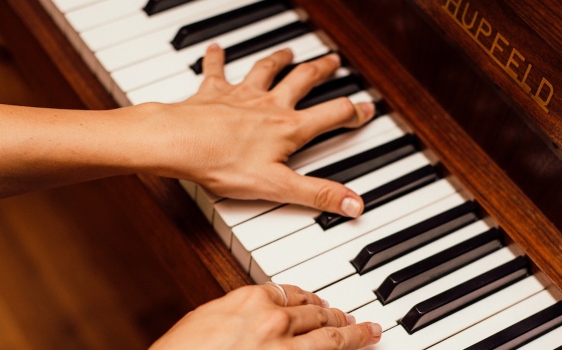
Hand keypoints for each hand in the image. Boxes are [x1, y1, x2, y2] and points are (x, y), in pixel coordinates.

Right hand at [150, 284, 381, 348]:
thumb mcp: (206, 322)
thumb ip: (236, 316)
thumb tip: (252, 320)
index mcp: (249, 300)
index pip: (290, 292)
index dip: (309, 298)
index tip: (317, 301)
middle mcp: (273, 320)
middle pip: (315, 312)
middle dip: (335, 314)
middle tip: (349, 317)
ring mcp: (286, 348)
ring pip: (330, 335)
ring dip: (353, 332)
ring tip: (367, 331)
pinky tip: (360, 348)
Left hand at [157, 45, 374, 216]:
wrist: (177, 143)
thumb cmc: (222, 164)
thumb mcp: (277, 187)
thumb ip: (317, 194)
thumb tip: (354, 204)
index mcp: (288, 128)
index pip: (332, 115)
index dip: (353, 112)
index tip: (366, 108)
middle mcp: (269, 105)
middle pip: (302, 80)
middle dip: (322, 70)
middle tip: (333, 61)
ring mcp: (241, 95)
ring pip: (266, 70)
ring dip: (280, 59)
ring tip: (289, 52)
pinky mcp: (213, 93)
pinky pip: (216, 70)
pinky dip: (217, 58)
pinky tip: (216, 48)